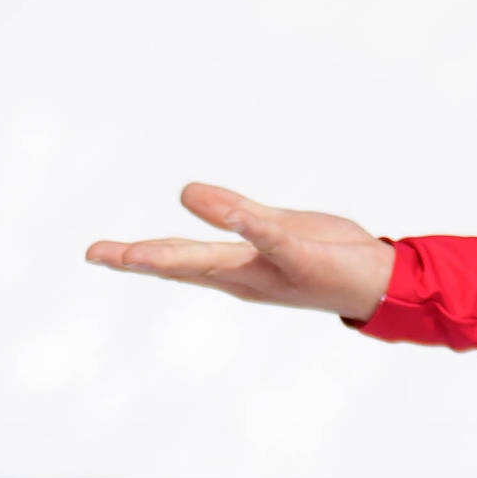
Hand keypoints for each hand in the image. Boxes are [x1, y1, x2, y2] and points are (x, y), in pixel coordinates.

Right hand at [86, 184, 397, 319]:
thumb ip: (234, 215)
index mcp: (235, 270)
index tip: (94, 254)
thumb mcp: (274, 232)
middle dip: (138, 261)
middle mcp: (244, 276)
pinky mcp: (298, 255)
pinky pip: (267, 236)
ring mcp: (269, 268)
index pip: (177, 261)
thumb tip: (187, 192)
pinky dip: (243, 222)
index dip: (135, 258)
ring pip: (214, 260)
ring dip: (174, 255)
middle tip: (96, 256)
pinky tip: (219, 209)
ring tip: (135, 252)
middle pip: (183, 266)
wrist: (382, 285)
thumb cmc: (326, 259)